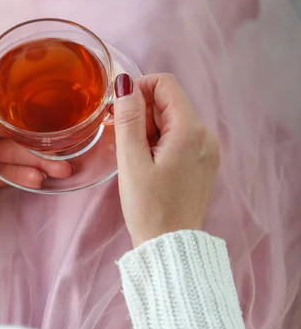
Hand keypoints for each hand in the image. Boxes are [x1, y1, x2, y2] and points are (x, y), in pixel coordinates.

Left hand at [0, 77, 71, 237]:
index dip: (19, 102)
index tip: (45, 101)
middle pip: (12, 131)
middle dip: (37, 139)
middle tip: (63, 148)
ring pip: (16, 153)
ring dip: (38, 161)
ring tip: (60, 171)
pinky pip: (10, 173)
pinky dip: (25, 176)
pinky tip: (38, 181)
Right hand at [114, 73, 219, 247]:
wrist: (172, 246)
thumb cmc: (149, 207)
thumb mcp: (132, 160)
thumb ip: (128, 117)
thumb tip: (125, 82)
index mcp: (190, 130)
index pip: (165, 84)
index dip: (139, 89)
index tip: (120, 112)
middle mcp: (205, 134)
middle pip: (169, 101)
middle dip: (143, 112)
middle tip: (124, 140)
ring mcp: (208, 147)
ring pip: (174, 118)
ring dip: (150, 127)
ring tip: (137, 156)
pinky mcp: (205, 160)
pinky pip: (181, 135)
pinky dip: (161, 139)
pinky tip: (149, 162)